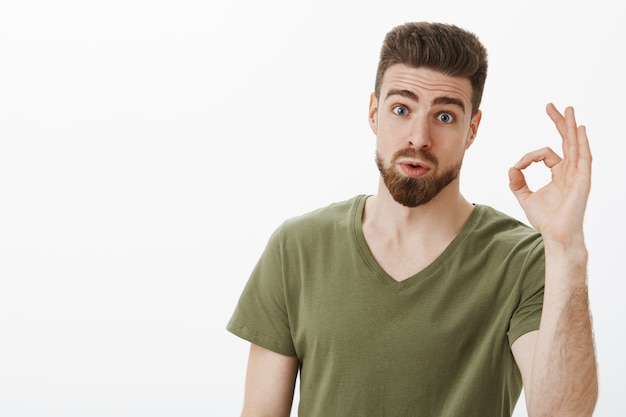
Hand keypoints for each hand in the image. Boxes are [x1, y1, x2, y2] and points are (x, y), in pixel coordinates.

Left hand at [508, 103, 591, 245]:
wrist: (556, 235)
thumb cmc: (545, 219)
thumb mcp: (525, 197)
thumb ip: (517, 182)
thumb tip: (511, 167)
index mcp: (560, 173)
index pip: (545, 154)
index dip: (528, 157)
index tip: (518, 167)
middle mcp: (571, 170)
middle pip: (566, 140)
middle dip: (559, 122)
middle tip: (551, 106)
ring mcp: (578, 174)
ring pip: (575, 144)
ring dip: (572, 126)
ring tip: (569, 109)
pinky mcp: (582, 180)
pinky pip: (584, 158)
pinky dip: (582, 143)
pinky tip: (580, 129)